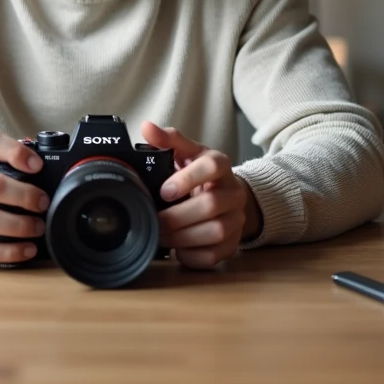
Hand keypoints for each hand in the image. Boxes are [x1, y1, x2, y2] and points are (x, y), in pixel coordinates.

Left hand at [139, 121, 261, 268]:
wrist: (228, 196)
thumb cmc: (201, 174)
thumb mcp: (187, 153)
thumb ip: (168, 140)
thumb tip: (147, 127)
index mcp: (220, 165)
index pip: (211, 167)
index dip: (187, 179)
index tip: (163, 191)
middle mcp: (233, 192)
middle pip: (211, 205)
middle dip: (178, 216)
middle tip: (155, 220)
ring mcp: (236, 219)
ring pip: (215, 232)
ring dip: (183, 237)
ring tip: (162, 236)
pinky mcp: (233, 243)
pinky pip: (215, 255)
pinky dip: (192, 256)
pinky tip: (177, 250)